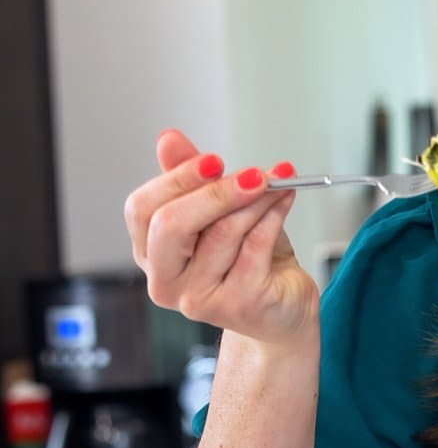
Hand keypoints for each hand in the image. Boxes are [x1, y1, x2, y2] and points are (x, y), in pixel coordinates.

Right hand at [124, 129, 319, 345]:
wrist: (283, 308)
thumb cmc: (248, 260)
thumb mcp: (217, 214)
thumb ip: (191, 179)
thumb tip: (167, 139)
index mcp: (150, 255)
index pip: (142, 210)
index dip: (175, 179)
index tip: (212, 160)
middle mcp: (166, 283)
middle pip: (171, 224)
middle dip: (214, 191)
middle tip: (249, 171)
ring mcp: (200, 299)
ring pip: (222, 232)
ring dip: (256, 198)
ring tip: (277, 182)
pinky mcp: (239, 304)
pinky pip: (255, 245)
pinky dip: (274, 215)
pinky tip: (285, 199)